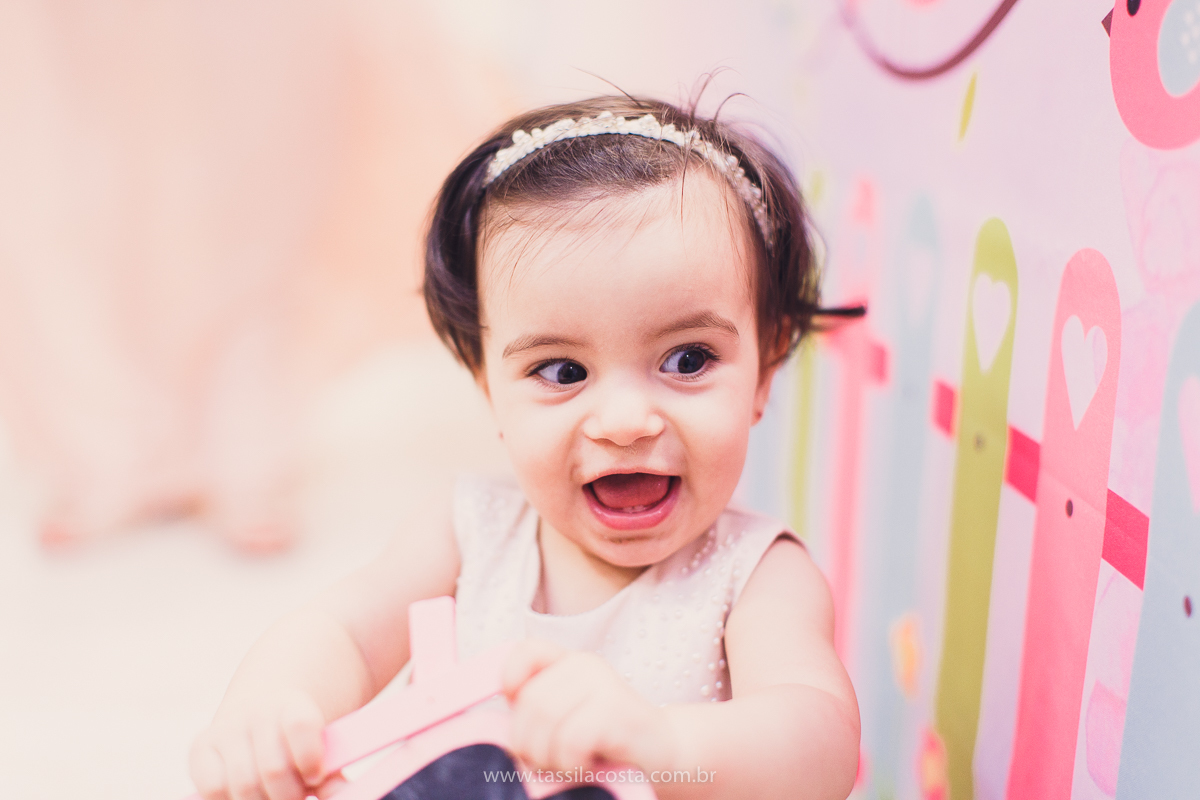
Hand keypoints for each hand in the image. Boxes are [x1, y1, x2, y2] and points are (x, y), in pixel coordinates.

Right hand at [188, 690, 346, 799]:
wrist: (264, 707)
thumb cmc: (299, 738)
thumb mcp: (321, 743)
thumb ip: (331, 770)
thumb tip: (336, 792)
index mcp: (293, 704)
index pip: (300, 725)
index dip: (310, 758)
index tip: (316, 776)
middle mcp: (256, 712)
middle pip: (272, 769)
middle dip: (289, 795)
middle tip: (297, 796)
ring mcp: (226, 729)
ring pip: (243, 785)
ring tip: (276, 797)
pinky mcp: (200, 748)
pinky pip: (213, 788)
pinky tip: (250, 795)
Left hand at [502, 639, 675, 775]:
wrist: (664, 754)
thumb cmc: (607, 743)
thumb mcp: (568, 720)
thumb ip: (538, 714)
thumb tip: (505, 734)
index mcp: (569, 663)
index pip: (526, 651)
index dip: (510, 678)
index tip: (514, 708)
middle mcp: (586, 665)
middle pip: (530, 701)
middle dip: (529, 743)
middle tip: (547, 762)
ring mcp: (604, 684)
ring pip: (547, 720)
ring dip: (550, 758)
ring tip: (570, 765)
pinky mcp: (617, 709)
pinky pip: (571, 739)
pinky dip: (571, 763)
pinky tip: (587, 765)